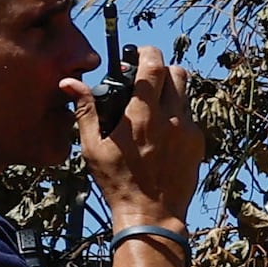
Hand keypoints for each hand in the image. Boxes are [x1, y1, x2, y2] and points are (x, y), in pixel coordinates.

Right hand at [73, 44, 206, 232]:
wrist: (152, 213)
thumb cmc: (118, 181)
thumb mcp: (94, 146)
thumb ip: (86, 110)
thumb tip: (69, 83)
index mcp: (143, 114)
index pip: (153, 65)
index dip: (147, 53)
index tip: (138, 53)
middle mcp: (171, 117)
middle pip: (177, 73)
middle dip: (160, 69)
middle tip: (144, 78)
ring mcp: (188, 130)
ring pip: (186, 93)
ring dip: (171, 90)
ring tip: (153, 103)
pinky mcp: (197, 143)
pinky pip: (191, 116)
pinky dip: (178, 114)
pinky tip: (162, 129)